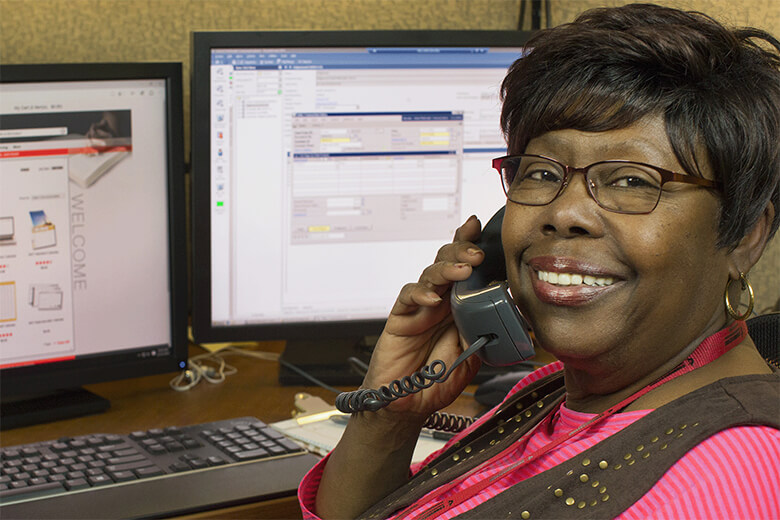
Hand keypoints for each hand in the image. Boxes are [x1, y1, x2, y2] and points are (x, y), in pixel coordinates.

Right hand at [360, 215, 485, 421]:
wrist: (410, 404)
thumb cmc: (439, 378)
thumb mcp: (474, 354)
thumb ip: (484, 331)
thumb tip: (507, 312)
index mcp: (459, 304)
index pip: (464, 267)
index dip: (468, 244)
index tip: (477, 226)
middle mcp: (439, 300)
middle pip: (446, 262)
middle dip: (461, 252)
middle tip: (476, 255)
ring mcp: (419, 307)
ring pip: (429, 274)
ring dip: (446, 269)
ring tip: (462, 270)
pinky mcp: (400, 318)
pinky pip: (408, 297)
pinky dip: (420, 294)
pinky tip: (433, 300)